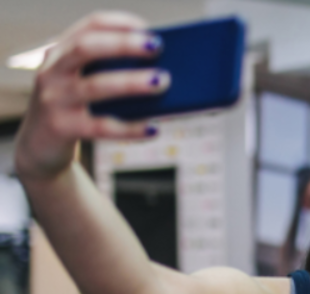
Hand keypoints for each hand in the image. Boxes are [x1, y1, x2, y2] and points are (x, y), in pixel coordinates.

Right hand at [15, 12, 166, 180]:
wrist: (39, 146)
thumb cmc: (75, 109)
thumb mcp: (84, 84)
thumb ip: (110, 73)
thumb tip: (160, 73)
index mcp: (61, 52)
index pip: (90, 26)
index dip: (120, 23)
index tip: (149, 29)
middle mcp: (53, 70)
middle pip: (87, 48)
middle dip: (123, 44)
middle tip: (157, 47)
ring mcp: (54, 99)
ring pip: (96, 86)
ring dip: (131, 82)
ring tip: (162, 81)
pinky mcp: (61, 128)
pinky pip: (101, 127)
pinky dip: (130, 128)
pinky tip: (154, 128)